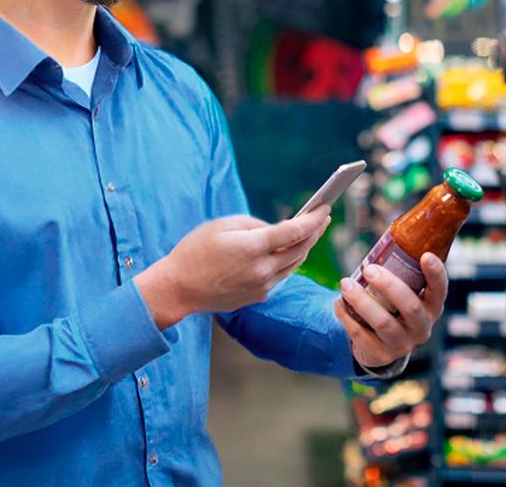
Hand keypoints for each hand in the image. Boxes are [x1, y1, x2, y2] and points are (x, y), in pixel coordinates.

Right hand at [135, 206, 331, 328]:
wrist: (179, 288)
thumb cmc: (195, 251)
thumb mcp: (222, 225)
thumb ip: (254, 224)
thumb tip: (276, 230)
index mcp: (253, 247)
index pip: (296, 231)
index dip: (314, 218)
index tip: (326, 208)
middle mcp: (262, 270)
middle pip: (301, 249)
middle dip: (315, 232)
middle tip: (323, 217)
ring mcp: (262, 286)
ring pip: (294, 265)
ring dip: (304, 248)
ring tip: (309, 233)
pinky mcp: (258, 296)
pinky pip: (280, 276)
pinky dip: (287, 262)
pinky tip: (287, 252)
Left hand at [333, 253, 447, 368]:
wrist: (379, 346)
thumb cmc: (390, 307)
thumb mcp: (401, 293)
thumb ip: (398, 273)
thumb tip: (386, 238)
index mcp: (430, 307)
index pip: (439, 291)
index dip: (435, 274)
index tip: (425, 255)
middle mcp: (421, 327)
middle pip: (410, 306)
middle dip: (388, 285)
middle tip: (368, 268)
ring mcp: (402, 344)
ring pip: (383, 322)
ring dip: (361, 300)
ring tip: (344, 283)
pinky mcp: (381, 355)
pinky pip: (361, 335)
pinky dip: (346, 316)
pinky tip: (337, 303)